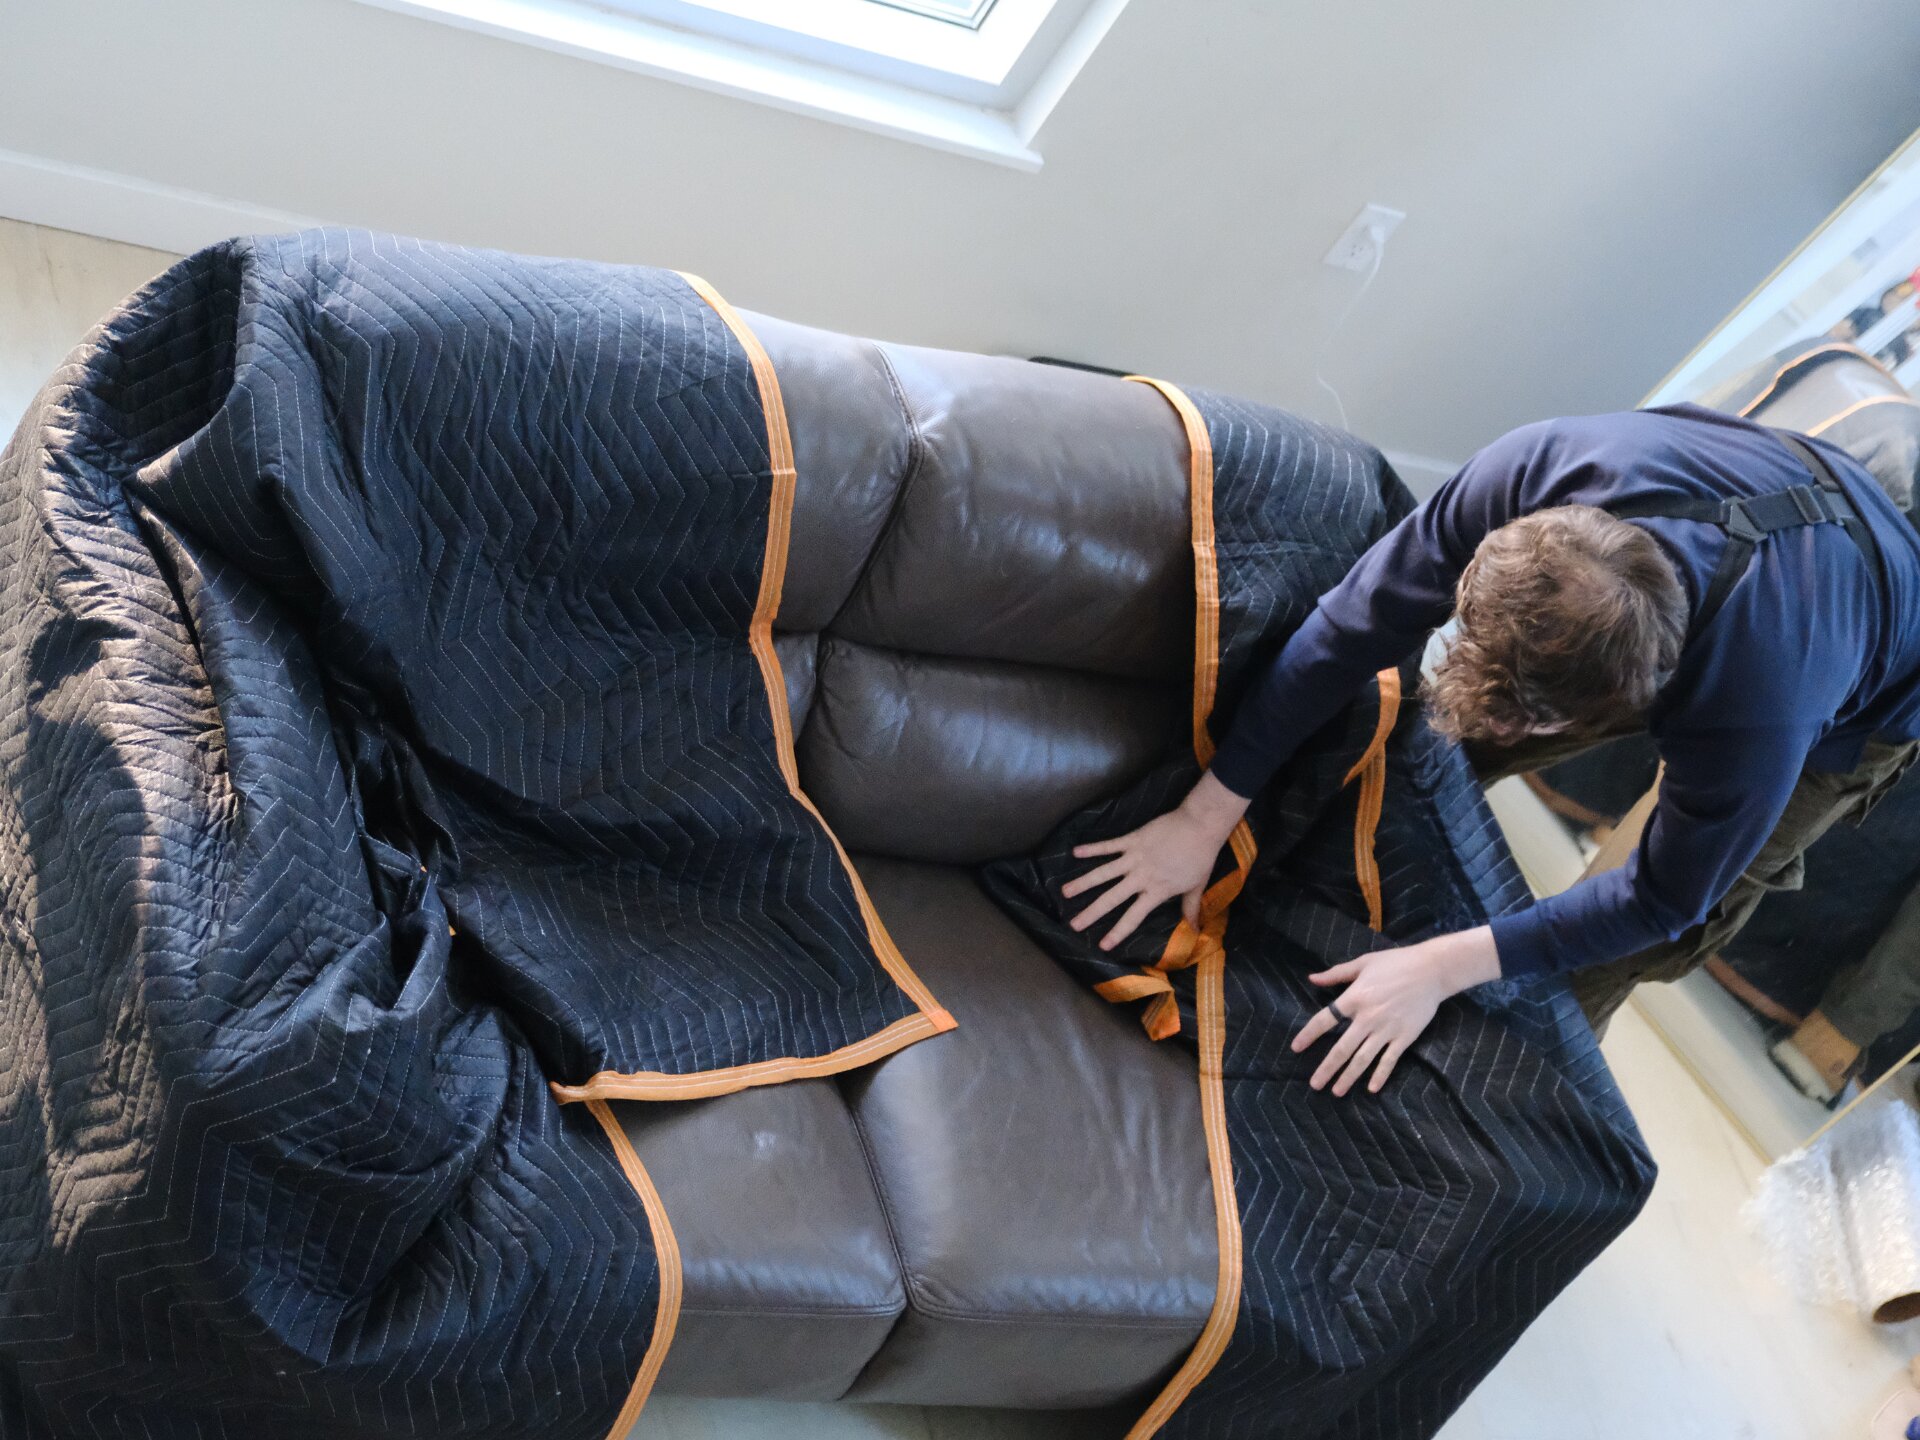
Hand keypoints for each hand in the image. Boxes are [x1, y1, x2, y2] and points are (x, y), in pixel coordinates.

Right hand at [1061, 772, 1248, 950]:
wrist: (1200, 825)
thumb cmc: (1201, 857)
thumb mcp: (1197, 886)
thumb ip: (1190, 908)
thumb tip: (1194, 930)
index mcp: (1157, 891)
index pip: (1133, 917)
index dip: (1117, 932)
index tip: (1102, 945)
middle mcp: (1141, 877)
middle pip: (1111, 898)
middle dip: (1091, 912)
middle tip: (1073, 924)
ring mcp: (1134, 857)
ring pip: (1104, 872)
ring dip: (1083, 882)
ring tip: (1065, 891)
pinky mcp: (1132, 839)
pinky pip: (1108, 845)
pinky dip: (1092, 848)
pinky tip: (1075, 852)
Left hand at [1289, 926, 1500, 1095]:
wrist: (1432, 970)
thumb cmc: (1395, 963)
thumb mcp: (1363, 963)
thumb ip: (1336, 974)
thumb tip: (1311, 978)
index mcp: (1355, 997)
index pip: (1325, 1019)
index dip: (1309, 1034)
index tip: (1296, 1048)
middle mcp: (1368, 1018)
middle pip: (1342, 1048)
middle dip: (1327, 1068)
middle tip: (1314, 1084)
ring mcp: (1387, 1029)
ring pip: (1363, 1059)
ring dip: (1348, 1077)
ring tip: (1336, 1092)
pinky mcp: (1404, 1037)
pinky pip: (1389, 1060)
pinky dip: (1380, 1075)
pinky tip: (1371, 1089)